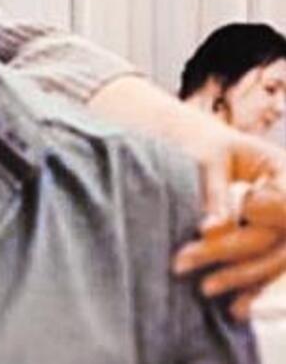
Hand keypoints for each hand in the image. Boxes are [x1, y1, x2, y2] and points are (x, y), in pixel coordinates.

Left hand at [172, 127, 285, 319]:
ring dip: (241, 278)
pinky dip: (255, 288)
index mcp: (285, 171)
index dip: (252, 220)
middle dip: (228, 253)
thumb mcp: (208, 158)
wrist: (209, 150)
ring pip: (276, 261)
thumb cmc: (207, 147)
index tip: (203, 229)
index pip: (282, 205)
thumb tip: (212, 229)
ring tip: (204, 290)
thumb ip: (214, 192)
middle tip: (180, 262)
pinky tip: (236, 308)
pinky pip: (273, 271)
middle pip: (273, 238)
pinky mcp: (279, 244)